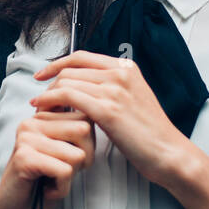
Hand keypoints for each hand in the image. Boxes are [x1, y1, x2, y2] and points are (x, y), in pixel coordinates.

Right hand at [0, 106, 94, 208]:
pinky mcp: (24, 158)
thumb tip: (90, 109)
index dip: (87, 144)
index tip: (66, 159)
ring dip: (70, 176)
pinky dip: (61, 188)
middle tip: (60, 172)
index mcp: (40, 118)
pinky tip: (46, 190)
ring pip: (76, 153)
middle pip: (84, 130)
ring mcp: (26, 139)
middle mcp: (31, 123)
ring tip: (50, 180)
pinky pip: (65, 171)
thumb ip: (71, 130)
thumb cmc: (41, 185)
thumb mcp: (61, 154)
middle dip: (83, 158)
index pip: (85, 118)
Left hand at [30, 50, 190, 188]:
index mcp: (126, 68)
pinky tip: (42, 110)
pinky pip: (67, 97)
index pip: (81, 56)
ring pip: (66, 81)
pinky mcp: (107, 109)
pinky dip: (49, 101)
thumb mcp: (133, 98)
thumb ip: (112, 87)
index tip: (42, 75)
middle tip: (40, 99)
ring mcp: (114, 90)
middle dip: (49, 83)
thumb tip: (85, 86)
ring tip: (40, 108)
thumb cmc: (150, 133)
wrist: (168, 152)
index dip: (56, 64)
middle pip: (70, 69)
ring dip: (47, 94)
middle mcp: (119, 74)